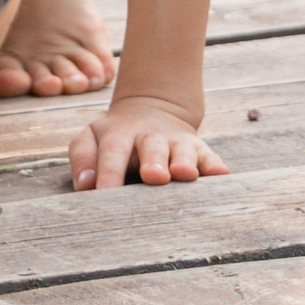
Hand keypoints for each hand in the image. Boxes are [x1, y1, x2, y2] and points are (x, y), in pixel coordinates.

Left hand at [70, 93, 227, 189]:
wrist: (151, 110)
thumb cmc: (115, 138)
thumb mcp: (91, 138)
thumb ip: (83, 158)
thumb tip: (85, 185)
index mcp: (120, 134)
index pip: (112, 153)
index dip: (107, 173)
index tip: (102, 194)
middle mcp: (150, 137)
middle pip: (151, 148)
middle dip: (153, 162)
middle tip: (153, 177)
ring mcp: (178, 143)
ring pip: (183, 151)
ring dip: (184, 161)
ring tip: (184, 174)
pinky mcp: (201, 151)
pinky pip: (211, 159)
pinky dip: (216, 167)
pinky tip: (222, 177)